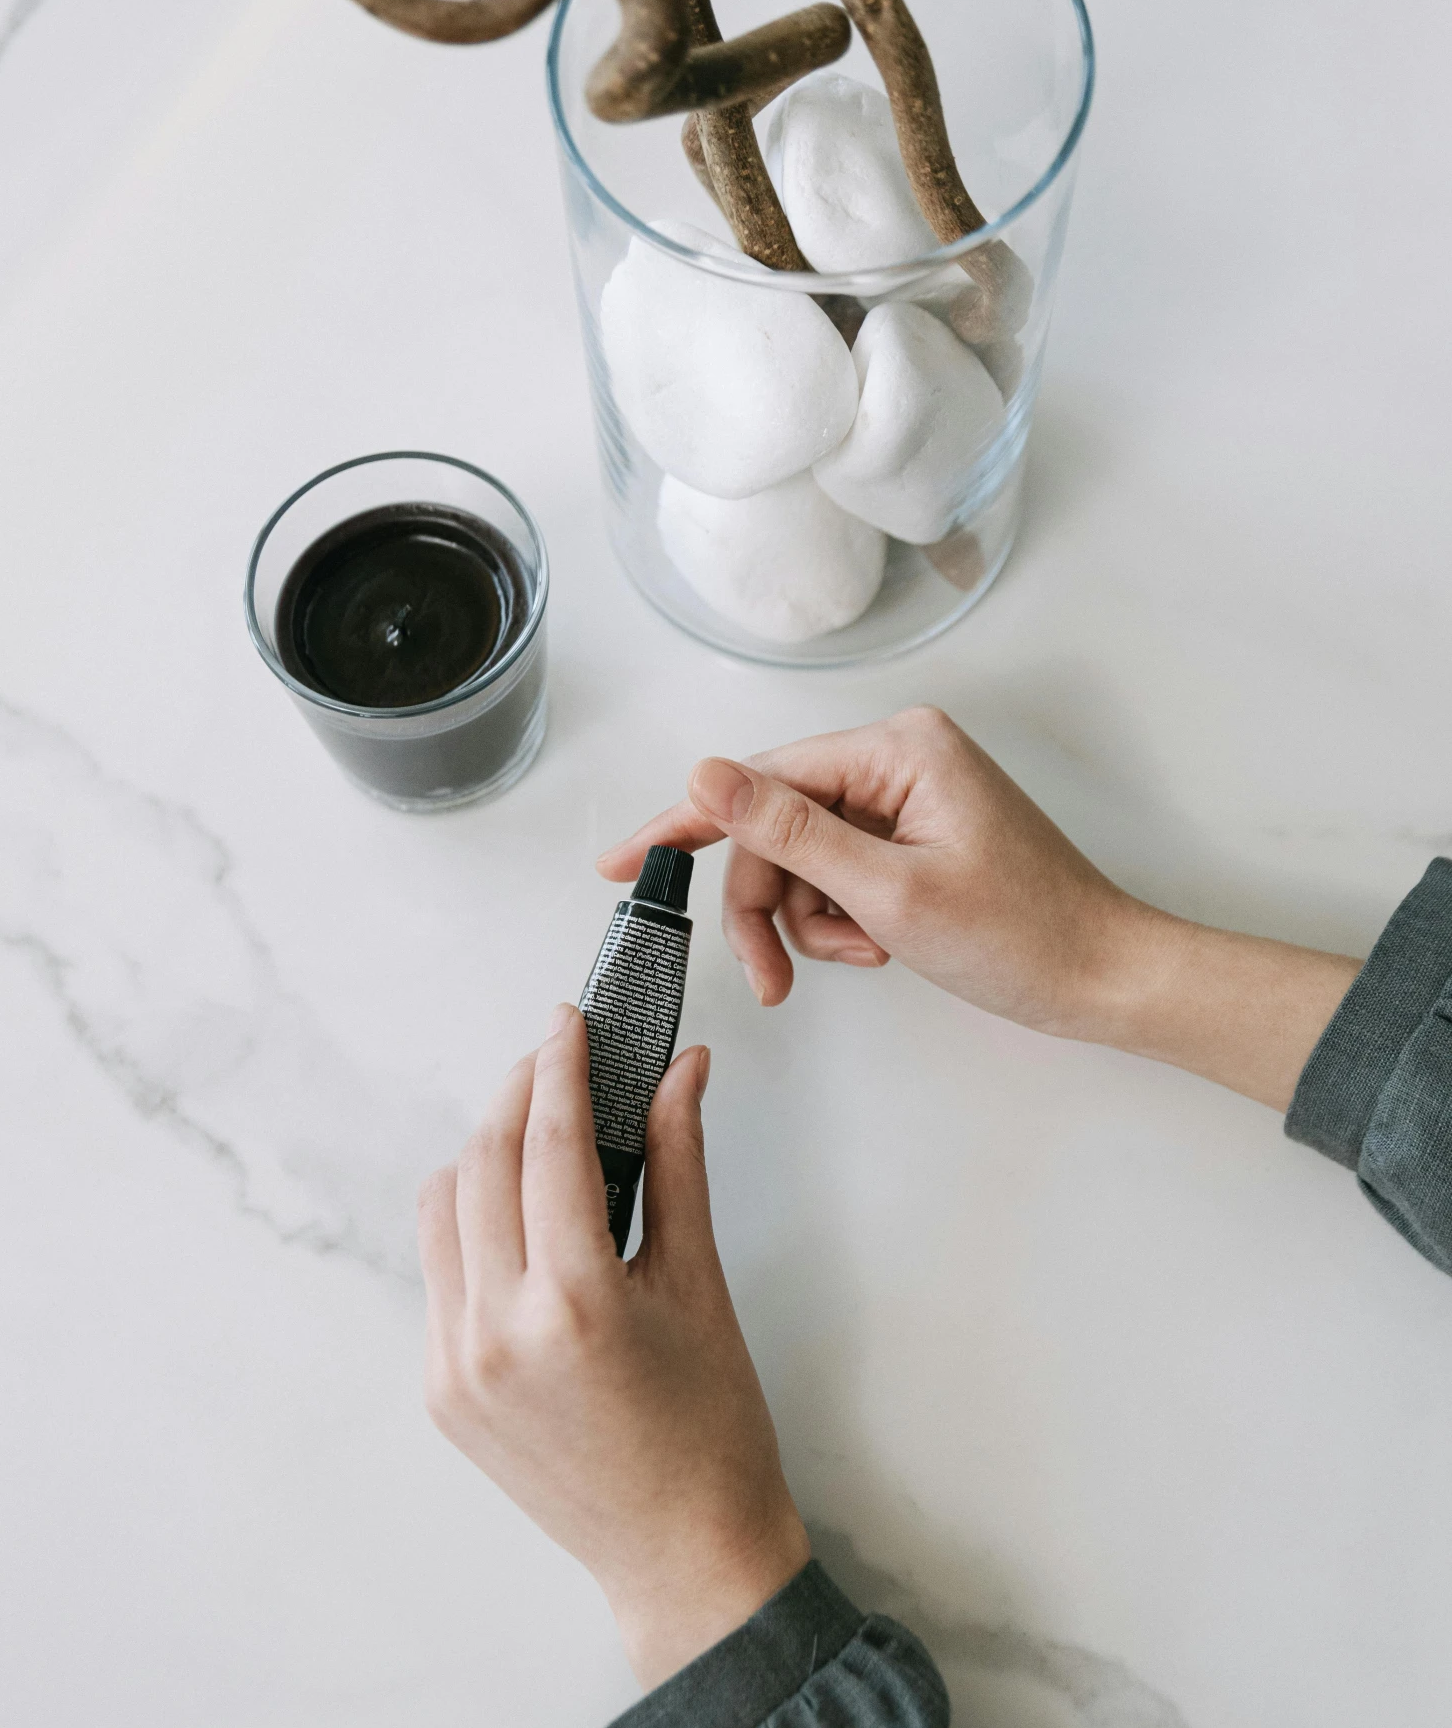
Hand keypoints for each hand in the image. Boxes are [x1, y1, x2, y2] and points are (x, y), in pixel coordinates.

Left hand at [418, 1003, 809, 1690]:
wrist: (683, 1554)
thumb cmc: (712, 1428)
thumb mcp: (698, 1284)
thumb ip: (677, 1163)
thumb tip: (680, 1068)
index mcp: (572, 1303)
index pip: (547, 1145)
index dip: (558, 1066)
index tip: (569, 1021)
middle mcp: (496, 1332)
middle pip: (480, 1162)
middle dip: (516, 1096)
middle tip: (556, 1060)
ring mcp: (456, 1366)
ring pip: (442, 1209)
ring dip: (483, 1154)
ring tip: (538, 1137)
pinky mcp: (439, 1391)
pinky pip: (439, 1274)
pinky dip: (471, 1225)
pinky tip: (520, 1218)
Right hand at [598, 707, 1361, 1112]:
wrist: (1104, 980)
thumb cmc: (1024, 936)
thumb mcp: (889, 891)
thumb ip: (789, 832)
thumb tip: (705, 777)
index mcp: (898, 747)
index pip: (760, 779)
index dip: (686, 825)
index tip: (623, 863)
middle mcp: (899, 758)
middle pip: (776, 827)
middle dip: (769, 906)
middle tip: (772, 980)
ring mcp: (908, 799)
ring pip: (802, 860)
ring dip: (812, 922)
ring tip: (864, 957)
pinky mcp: (915, 838)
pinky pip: (839, 876)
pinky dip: (844, 923)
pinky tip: (883, 949)